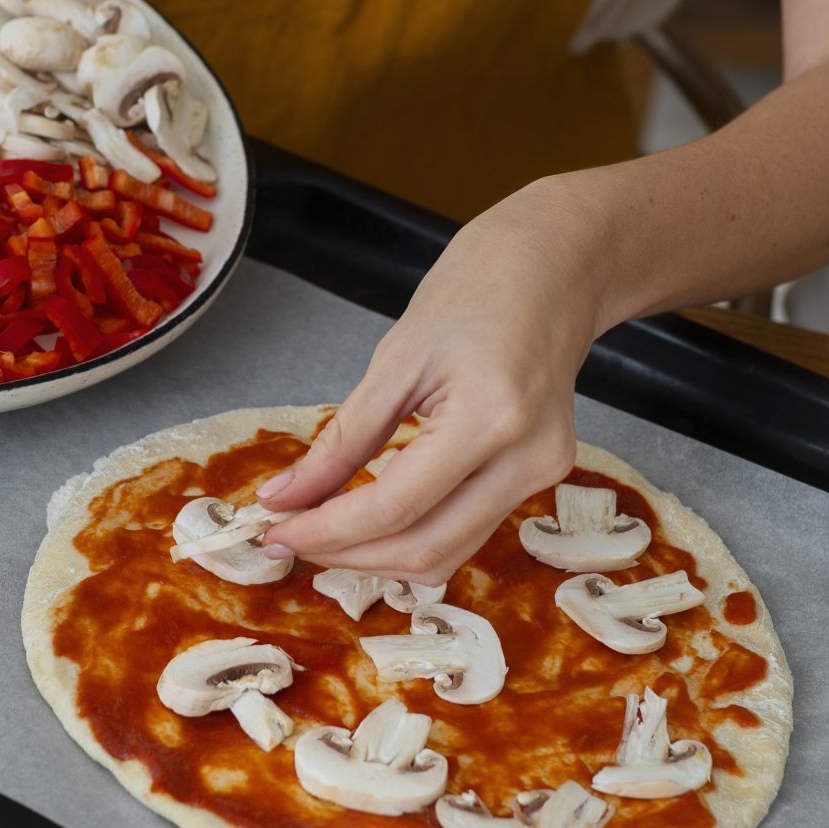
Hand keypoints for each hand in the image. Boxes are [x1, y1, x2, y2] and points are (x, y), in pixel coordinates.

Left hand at [257, 182, 603, 583]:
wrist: (552, 270)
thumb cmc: (475, 292)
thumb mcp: (394, 360)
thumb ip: (343, 439)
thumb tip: (287, 496)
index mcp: (491, 418)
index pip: (397, 507)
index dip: (328, 530)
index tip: (276, 531)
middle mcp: (528, 459)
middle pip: (426, 549)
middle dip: (349, 555)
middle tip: (288, 539)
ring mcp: (544, 474)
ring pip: (450, 554)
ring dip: (380, 557)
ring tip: (324, 534)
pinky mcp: (543, 478)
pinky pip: (469, 530)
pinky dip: (415, 535)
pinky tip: (372, 519)